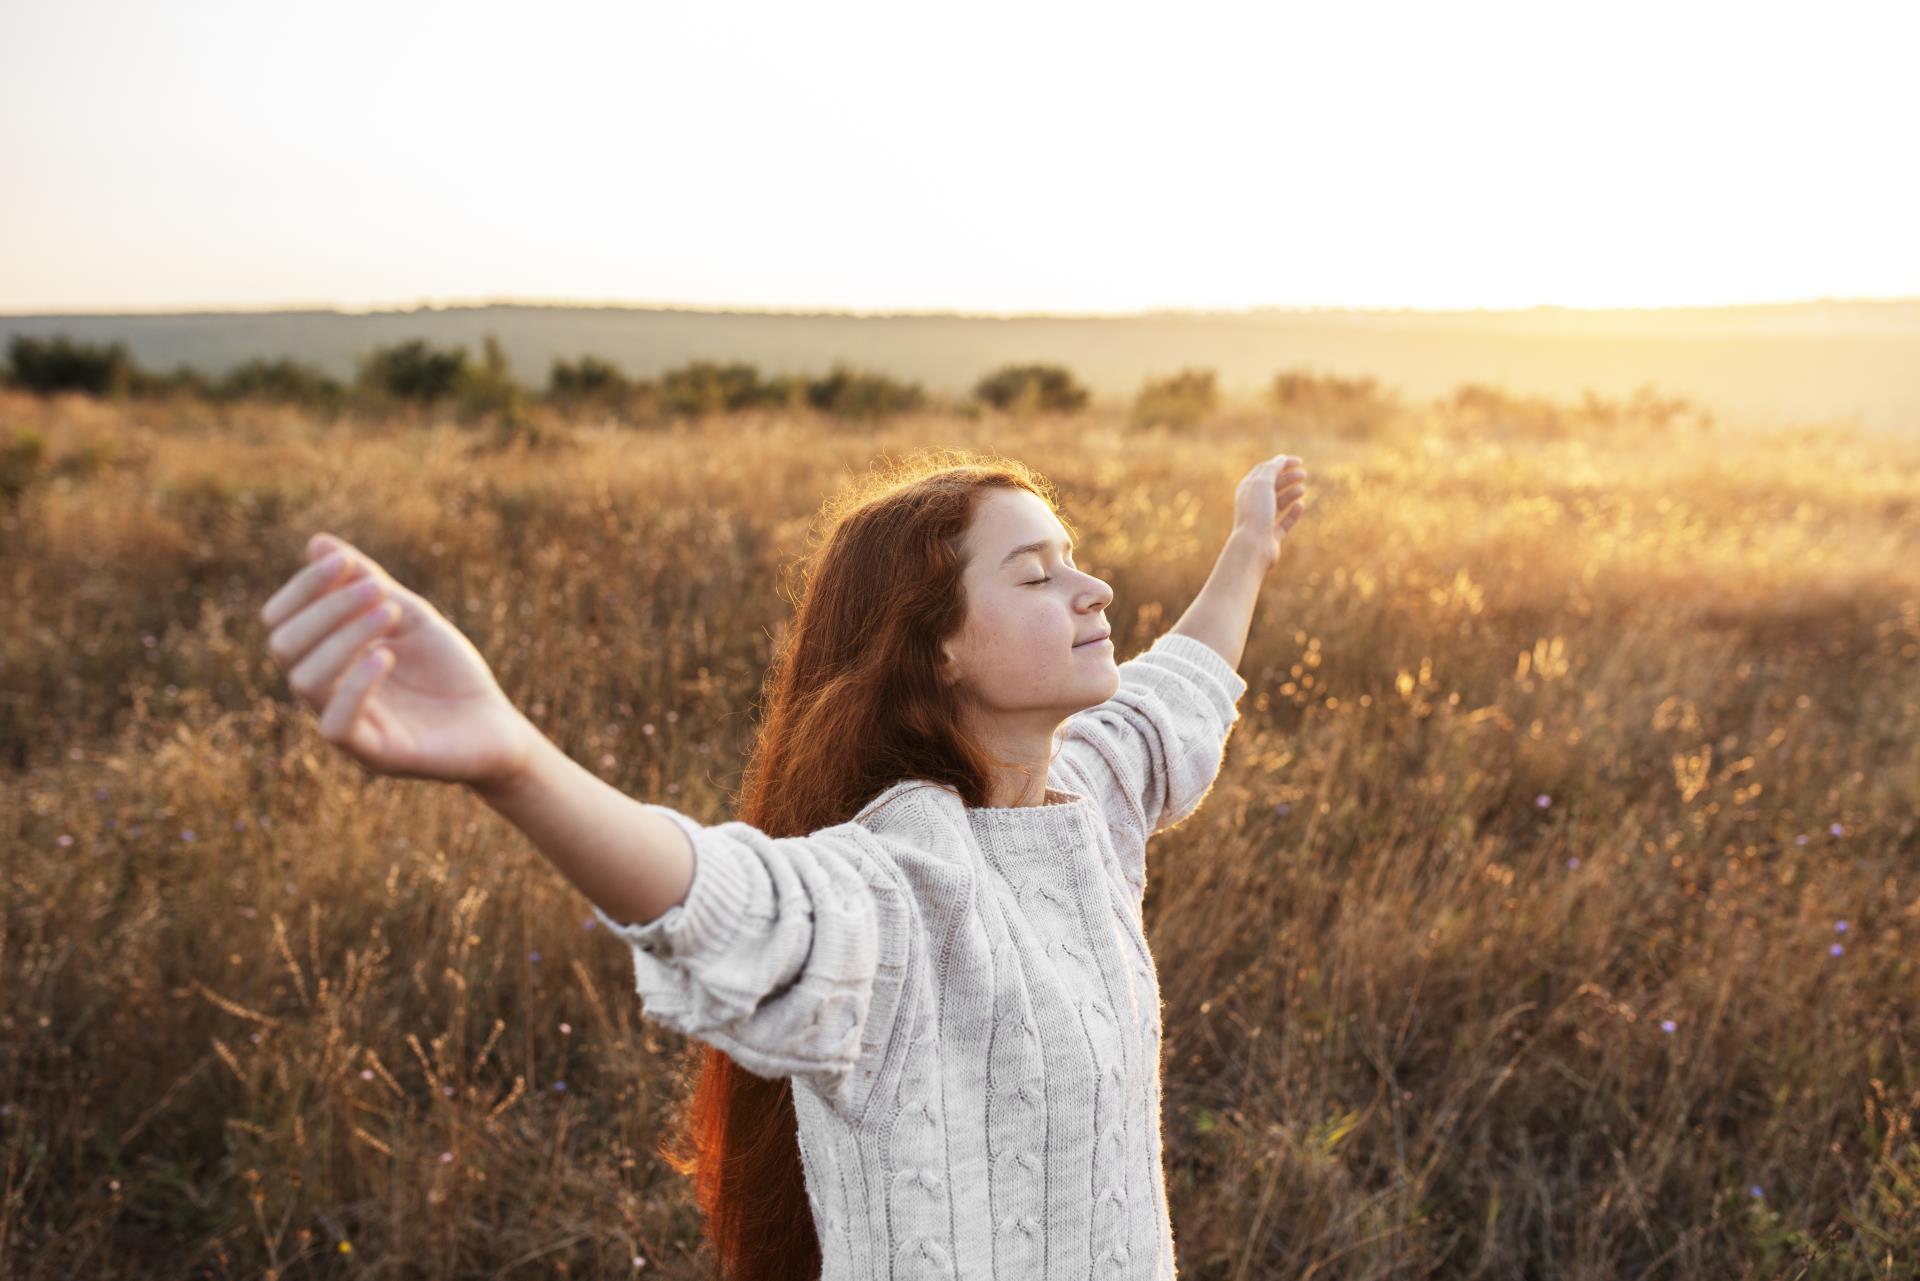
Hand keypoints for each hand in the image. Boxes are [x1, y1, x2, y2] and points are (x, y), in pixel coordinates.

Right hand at [259, 532, 538, 789]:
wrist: (497, 726)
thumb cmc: (450, 672)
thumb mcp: (411, 616)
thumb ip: (367, 582)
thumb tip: (317, 543)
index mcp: (326, 657)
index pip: (282, 619)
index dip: (305, 587)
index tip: (344, 562)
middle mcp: (326, 691)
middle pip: (285, 645)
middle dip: (326, 608)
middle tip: (378, 589)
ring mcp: (347, 724)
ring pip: (305, 680)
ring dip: (344, 637)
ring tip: (390, 612)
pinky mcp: (373, 754)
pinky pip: (336, 724)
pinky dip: (355, 684)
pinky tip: (385, 655)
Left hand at [1231, 453, 1309, 566]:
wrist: (1253, 547)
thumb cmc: (1256, 513)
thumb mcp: (1263, 484)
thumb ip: (1272, 469)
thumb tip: (1281, 458)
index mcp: (1246, 490)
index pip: (1264, 471)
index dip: (1281, 464)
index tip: (1299, 462)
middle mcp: (1252, 504)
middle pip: (1272, 486)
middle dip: (1288, 478)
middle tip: (1304, 474)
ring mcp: (1262, 521)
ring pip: (1278, 503)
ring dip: (1290, 494)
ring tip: (1301, 489)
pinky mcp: (1271, 536)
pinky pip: (1284, 522)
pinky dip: (1293, 513)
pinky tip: (1300, 505)